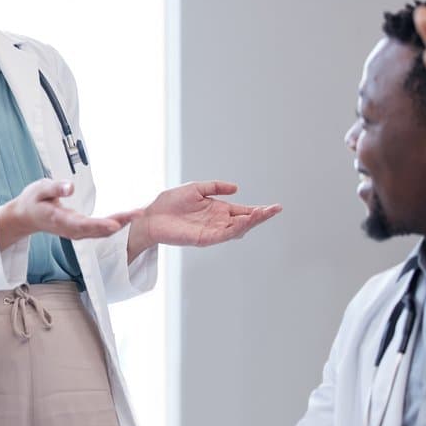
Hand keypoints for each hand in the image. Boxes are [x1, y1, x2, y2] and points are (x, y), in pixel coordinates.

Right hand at [0, 179, 141, 249]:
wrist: (27, 217)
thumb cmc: (33, 201)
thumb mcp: (39, 189)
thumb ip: (54, 188)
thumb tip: (70, 187)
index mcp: (59, 220)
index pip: (81, 224)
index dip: (98, 225)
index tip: (114, 224)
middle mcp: (70, 229)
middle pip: (97, 229)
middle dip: (119, 222)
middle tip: (138, 213)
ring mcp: (77, 232)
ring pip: (102, 231)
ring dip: (121, 223)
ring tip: (138, 212)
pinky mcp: (81, 231)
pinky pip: (101, 230)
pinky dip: (115, 223)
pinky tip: (127, 216)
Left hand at [127, 181, 280, 260]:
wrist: (151, 215)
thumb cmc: (170, 203)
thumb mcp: (196, 188)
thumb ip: (215, 187)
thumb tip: (236, 188)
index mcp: (218, 210)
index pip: (243, 211)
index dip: (258, 210)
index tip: (274, 207)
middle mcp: (217, 222)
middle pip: (244, 221)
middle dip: (260, 216)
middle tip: (274, 210)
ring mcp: (212, 231)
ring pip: (237, 229)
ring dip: (251, 222)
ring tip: (263, 213)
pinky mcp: (204, 238)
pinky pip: (223, 235)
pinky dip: (235, 229)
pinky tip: (244, 222)